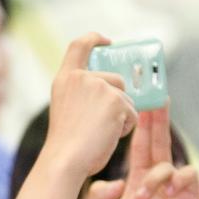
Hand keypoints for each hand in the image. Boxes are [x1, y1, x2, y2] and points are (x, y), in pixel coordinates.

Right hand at [43, 33, 138, 178]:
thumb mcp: (67, 107)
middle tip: (105, 122)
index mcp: (66, 78)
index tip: (107, 42)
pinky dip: (126, 127)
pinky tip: (109, 136)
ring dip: (121, 116)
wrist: (65, 159)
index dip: (95, 39)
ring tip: (101, 132)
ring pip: (126, 98)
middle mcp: (82, 78)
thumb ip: (82, 92)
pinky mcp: (116, 100)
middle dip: (118, 100)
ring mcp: (100, 87)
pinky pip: (132, 113)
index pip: (79, 45)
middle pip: (115, 79)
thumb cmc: (66, 143)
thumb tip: (112, 89)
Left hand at [77, 109, 198, 198]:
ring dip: (153, 177)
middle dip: (158, 120)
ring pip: (168, 163)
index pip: (140, 144)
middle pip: (159, 142)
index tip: (140, 101)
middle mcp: (157, 179)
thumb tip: (111, 182)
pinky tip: (166, 194)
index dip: (140, 124)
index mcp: (137, 178)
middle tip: (158, 97)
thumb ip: (98, 197)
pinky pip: (187, 177)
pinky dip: (177, 180)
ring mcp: (175, 189)